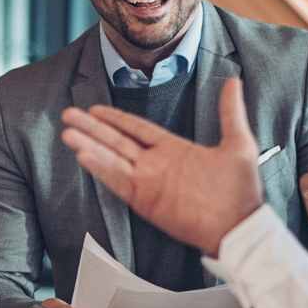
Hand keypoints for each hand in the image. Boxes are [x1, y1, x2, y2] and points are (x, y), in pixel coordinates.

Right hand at [61, 78, 263, 255]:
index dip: (115, 118)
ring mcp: (147, 181)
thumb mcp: (239, 144)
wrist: (240, 226)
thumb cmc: (241, 189)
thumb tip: (233, 80)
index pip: (136, 128)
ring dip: (89, 145)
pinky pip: (117, 180)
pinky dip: (100, 168)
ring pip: (112, 158)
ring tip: (67, 133)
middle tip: (68, 114)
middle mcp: (155, 164)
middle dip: (91, 127)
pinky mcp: (144, 199)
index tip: (95, 108)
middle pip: (116, 140)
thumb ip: (231, 112)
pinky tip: (83, 156)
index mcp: (173, 148)